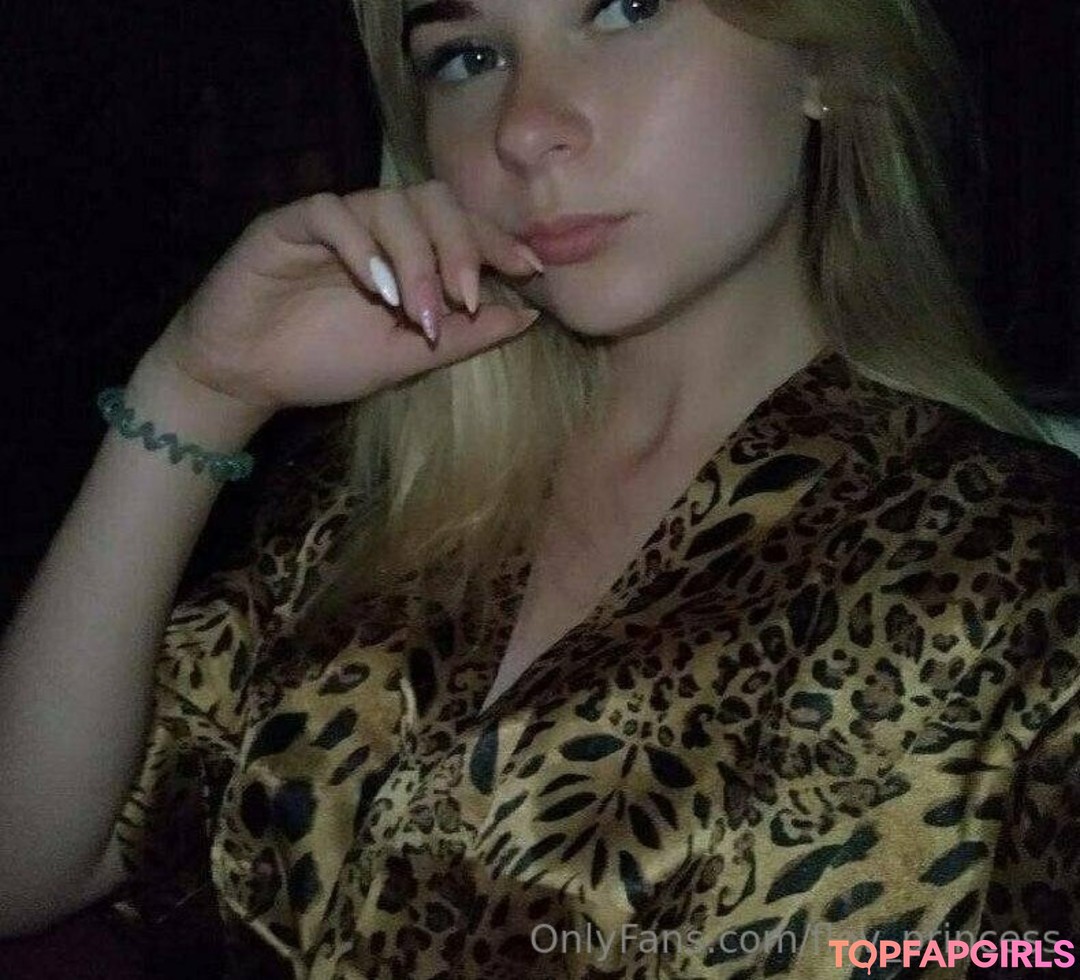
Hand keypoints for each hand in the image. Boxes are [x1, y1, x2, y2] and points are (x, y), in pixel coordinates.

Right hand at [146, 182, 543, 414]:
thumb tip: (531, 317)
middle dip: (459, 247)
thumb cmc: (324, 361)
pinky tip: (377, 289)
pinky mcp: (287, 223)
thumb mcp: (409, 356)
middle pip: (433, 200)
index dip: (497, 240)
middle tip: (466, 299)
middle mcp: (375, 226)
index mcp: (407, 251)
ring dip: (414, 259)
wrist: (245, 376)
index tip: (531, 269)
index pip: (461, 224)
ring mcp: (333, 220)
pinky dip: (361, 247)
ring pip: (389, 204)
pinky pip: (332, 213)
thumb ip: (466, 336)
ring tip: (417, 313)